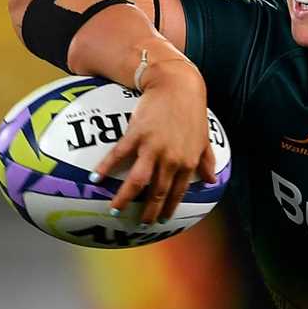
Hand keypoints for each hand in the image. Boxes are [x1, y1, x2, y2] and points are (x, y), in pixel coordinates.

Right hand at [93, 59, 216, 224]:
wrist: (177, 85)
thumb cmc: (192, 110)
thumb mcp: (204, 138)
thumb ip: (207, 161)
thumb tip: (212, 180)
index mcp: (187, 162)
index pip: (177, 193)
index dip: (169, 208)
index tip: (161, 221)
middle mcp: (170, 159)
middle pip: (157, 193)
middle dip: (147, 211)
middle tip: (138, 223)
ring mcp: (153, 148)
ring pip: (137, 181)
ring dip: (125, 197)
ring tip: (114, 209)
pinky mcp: (136, 134)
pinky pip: (119, 155)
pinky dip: (106, 167)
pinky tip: (95, 177)